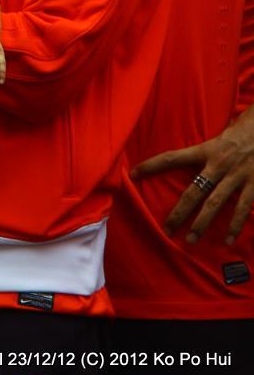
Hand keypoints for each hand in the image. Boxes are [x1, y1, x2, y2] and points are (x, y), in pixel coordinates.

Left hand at [131, 106, 253, 244]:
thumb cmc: (239, 134)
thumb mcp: (216, 140)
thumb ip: (201, 154)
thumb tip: (180, 162)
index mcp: (205, 150)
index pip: (171, 158)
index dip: (151, 165)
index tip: (132, 173)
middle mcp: (218, 164)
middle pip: (193, 191)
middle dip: (179, 212)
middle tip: (166, 230)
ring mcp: (236, 175)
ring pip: (215, 204)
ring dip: (202, 224)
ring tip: (190, 240)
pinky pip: (242, 208)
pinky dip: (235, 225)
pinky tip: (228, 240)